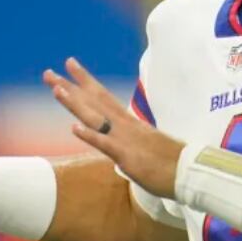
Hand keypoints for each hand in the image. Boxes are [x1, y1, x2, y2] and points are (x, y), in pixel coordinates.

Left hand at [44, 57, 183, 198]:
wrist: (192, 173)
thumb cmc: (173, 164)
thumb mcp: (148, 148)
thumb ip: (133, 144)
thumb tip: (123, 148)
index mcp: (130, 124)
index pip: (104, 97)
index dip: (85, 82)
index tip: (70, 66)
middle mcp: (125, 126)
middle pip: (94, 101)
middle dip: (71, 86)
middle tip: (49, 73)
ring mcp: (126, 140)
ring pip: (96, 117)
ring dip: (75, 103)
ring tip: (55, 89)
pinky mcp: (128, 157)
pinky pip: (106, 144)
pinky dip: (89, 135)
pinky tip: (73, 127)